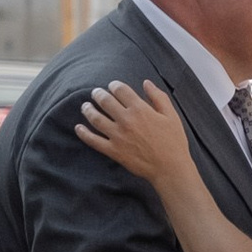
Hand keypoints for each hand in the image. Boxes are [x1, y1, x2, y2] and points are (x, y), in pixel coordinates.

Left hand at [77, 79, 195, 191]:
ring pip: (96, 118)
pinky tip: (78, 128)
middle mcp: (126, 120)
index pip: (121, 90)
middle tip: (95, 92)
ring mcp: (117, 136)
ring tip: (85, 106)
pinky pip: (93, 140)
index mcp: (140, 109)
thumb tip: (146, 82)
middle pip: (105, 101)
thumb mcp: (171, 115)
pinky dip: (83, 133)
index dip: (114, 85)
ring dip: (88, 109)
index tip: (112, 85)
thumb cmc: (174, 141)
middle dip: (98, 94)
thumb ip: (158, 97)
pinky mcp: (113, 150)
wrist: (170, 168)